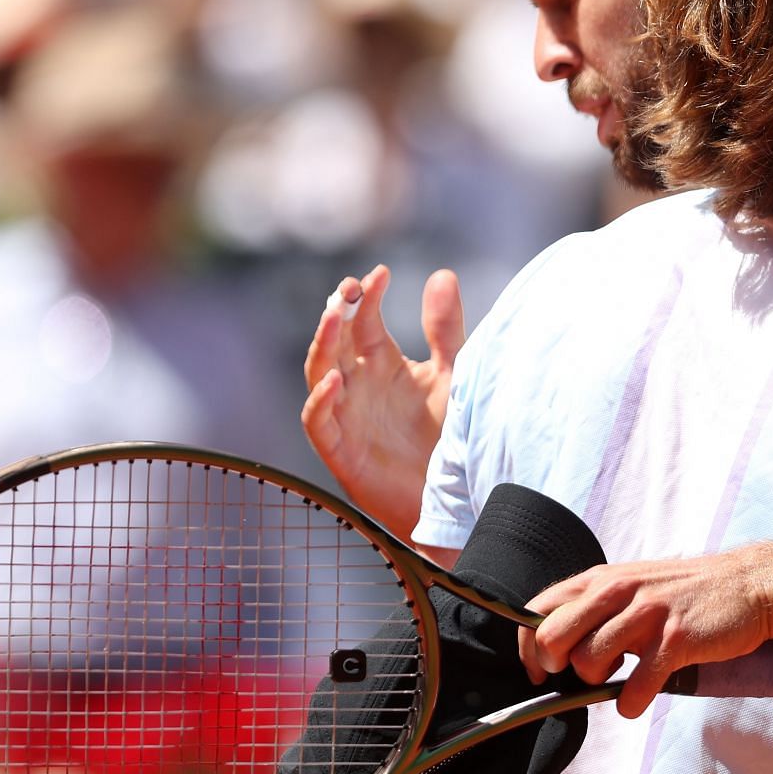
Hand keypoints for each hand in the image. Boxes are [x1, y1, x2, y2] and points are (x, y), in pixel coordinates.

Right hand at [301, 265, 464, 537]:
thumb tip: (442, 273)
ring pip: (318, 372)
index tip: (381, 273)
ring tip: (335, 315)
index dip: (368, 296)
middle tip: (349, 287)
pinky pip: (318, 422)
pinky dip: (321, 400)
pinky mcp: (341, 450)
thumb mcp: (453, 375)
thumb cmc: (449, 437)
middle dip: (338, 311)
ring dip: (323, 343)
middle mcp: (358, 384)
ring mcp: (346, 415)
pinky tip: (336, 380)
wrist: (454, 500)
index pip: (365, 321)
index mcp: (382, 363)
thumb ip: (446, 329)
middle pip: (336, 340)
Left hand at [518, 542, 772, 718]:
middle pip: (553, 638)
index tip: (542, 670)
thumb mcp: (631, 585)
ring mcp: (646, 614)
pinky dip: (632, 703)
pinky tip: (639, 697)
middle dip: (559, 667)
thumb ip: (594, 607)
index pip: (537, 611)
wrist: (746, 585)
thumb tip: (556, 647)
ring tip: (622, 676)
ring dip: (599, 685)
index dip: (529, 648)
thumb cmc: (683, 592)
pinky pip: (636, 686)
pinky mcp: (675, 639)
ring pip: (589, 662)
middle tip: (584, 675)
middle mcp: (618, 591)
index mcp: (601, 579)